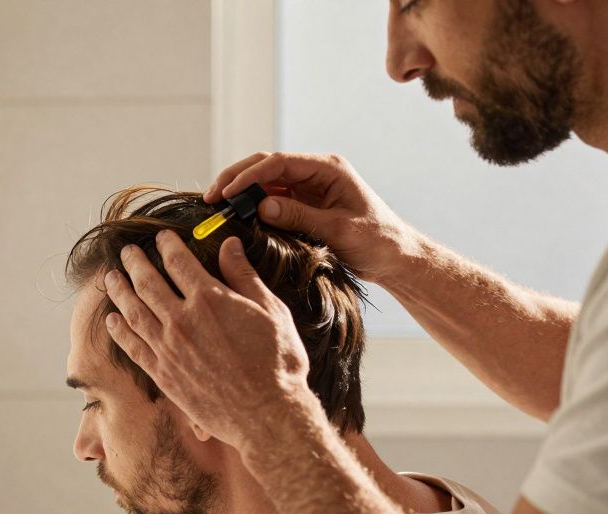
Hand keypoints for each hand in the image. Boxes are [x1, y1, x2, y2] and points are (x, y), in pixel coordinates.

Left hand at [103, 230, 315, 454]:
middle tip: (127, 251)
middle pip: (148, 282)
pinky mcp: (163, 374)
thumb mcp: (271, 311)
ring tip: (111, 278)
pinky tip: (113, 320)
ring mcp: (168, 348)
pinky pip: (133, 347)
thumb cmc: (277, 363)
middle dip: (135, 263)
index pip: (178, 262)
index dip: (167, 245)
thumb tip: (230, 245)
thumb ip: (244, 276)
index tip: (160, 238)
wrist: (266, 416)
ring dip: (120, 291)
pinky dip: (120, 331)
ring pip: (134, 311)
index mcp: (209, 299)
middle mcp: (182, 320)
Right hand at [205, 152, 420, 283]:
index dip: (249, 175)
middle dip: (237, 178)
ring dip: (241, 191)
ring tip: (216, 205)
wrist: (396, 257)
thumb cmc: (377, 241)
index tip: (226, 193)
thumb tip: (261, 206)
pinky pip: (272, 198)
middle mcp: (316, 172)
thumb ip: (300, 216)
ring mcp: (309, 187)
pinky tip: (236, 215)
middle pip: (266, 165)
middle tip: (211, 197)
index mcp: (328, 168)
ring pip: (265, 181)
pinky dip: (252, 205)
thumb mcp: (339, 230)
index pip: (278, 162)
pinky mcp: (304, 204)